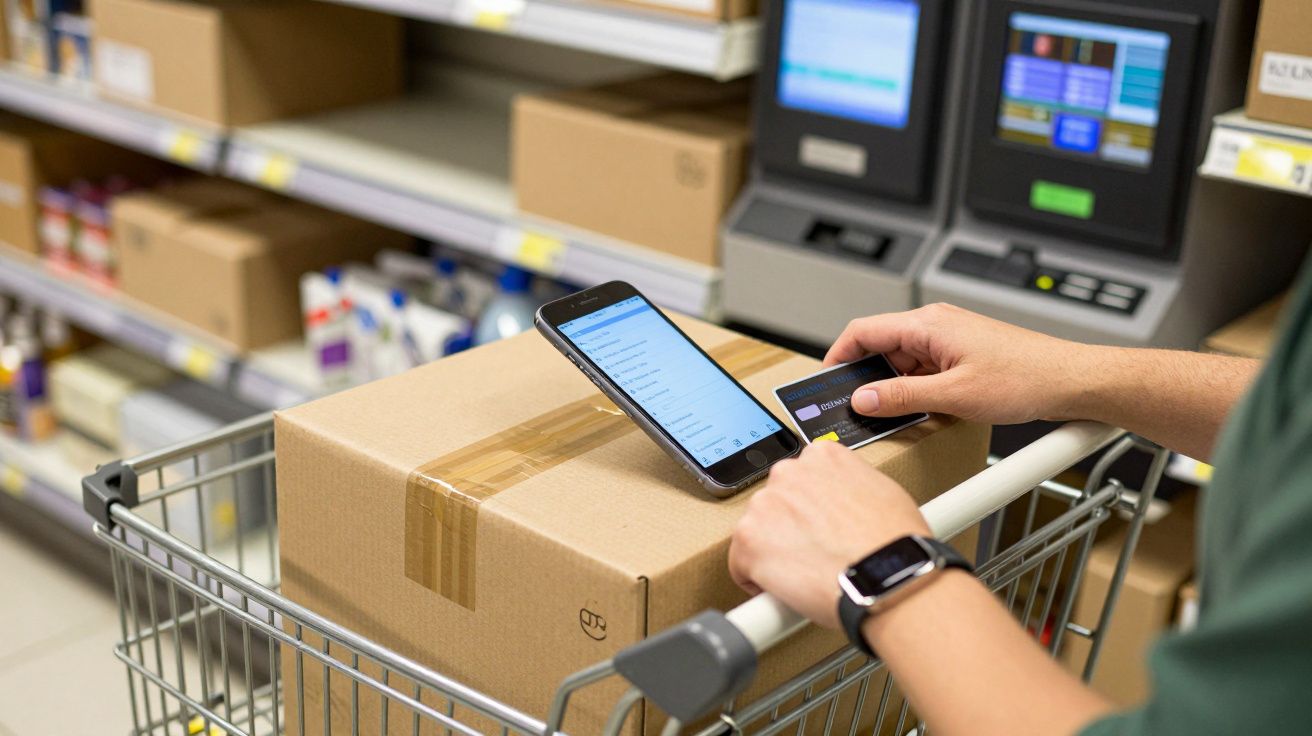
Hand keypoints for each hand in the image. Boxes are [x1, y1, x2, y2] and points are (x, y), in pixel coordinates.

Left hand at [729, 441, 929, 628]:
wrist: (887, 575)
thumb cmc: (894, 542)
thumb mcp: (882, 491)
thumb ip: (850, 488)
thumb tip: (843, 503)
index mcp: (821, 457)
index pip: (800, 479)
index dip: (809, 510)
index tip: (816, 527)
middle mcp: (788, 473)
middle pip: (775, 504)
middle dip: (789, 529)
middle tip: (813, 554)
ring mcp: (764, 505)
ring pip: (756, 533)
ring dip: (774, 554)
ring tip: (805, 575)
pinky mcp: (748, 540)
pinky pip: (740, 565)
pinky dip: (757, 581)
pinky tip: (785, 590)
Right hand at [824, 303, 1091, 424]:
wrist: (1072, 381)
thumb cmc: (1025, 378)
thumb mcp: (952, 396)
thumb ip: (901, 397)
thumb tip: (863, 399)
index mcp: (928, 324)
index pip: (864, 331)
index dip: (839, 356)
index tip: (825, 381)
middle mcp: (936, 325)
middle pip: (881, 347)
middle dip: (866, 378)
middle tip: (854, 407)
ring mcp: (950, 339)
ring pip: (903, 361)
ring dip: (894, 387)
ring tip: (891, 416)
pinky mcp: (962, 354)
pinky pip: (925, 370)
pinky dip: (916, 389)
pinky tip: (920, 411)